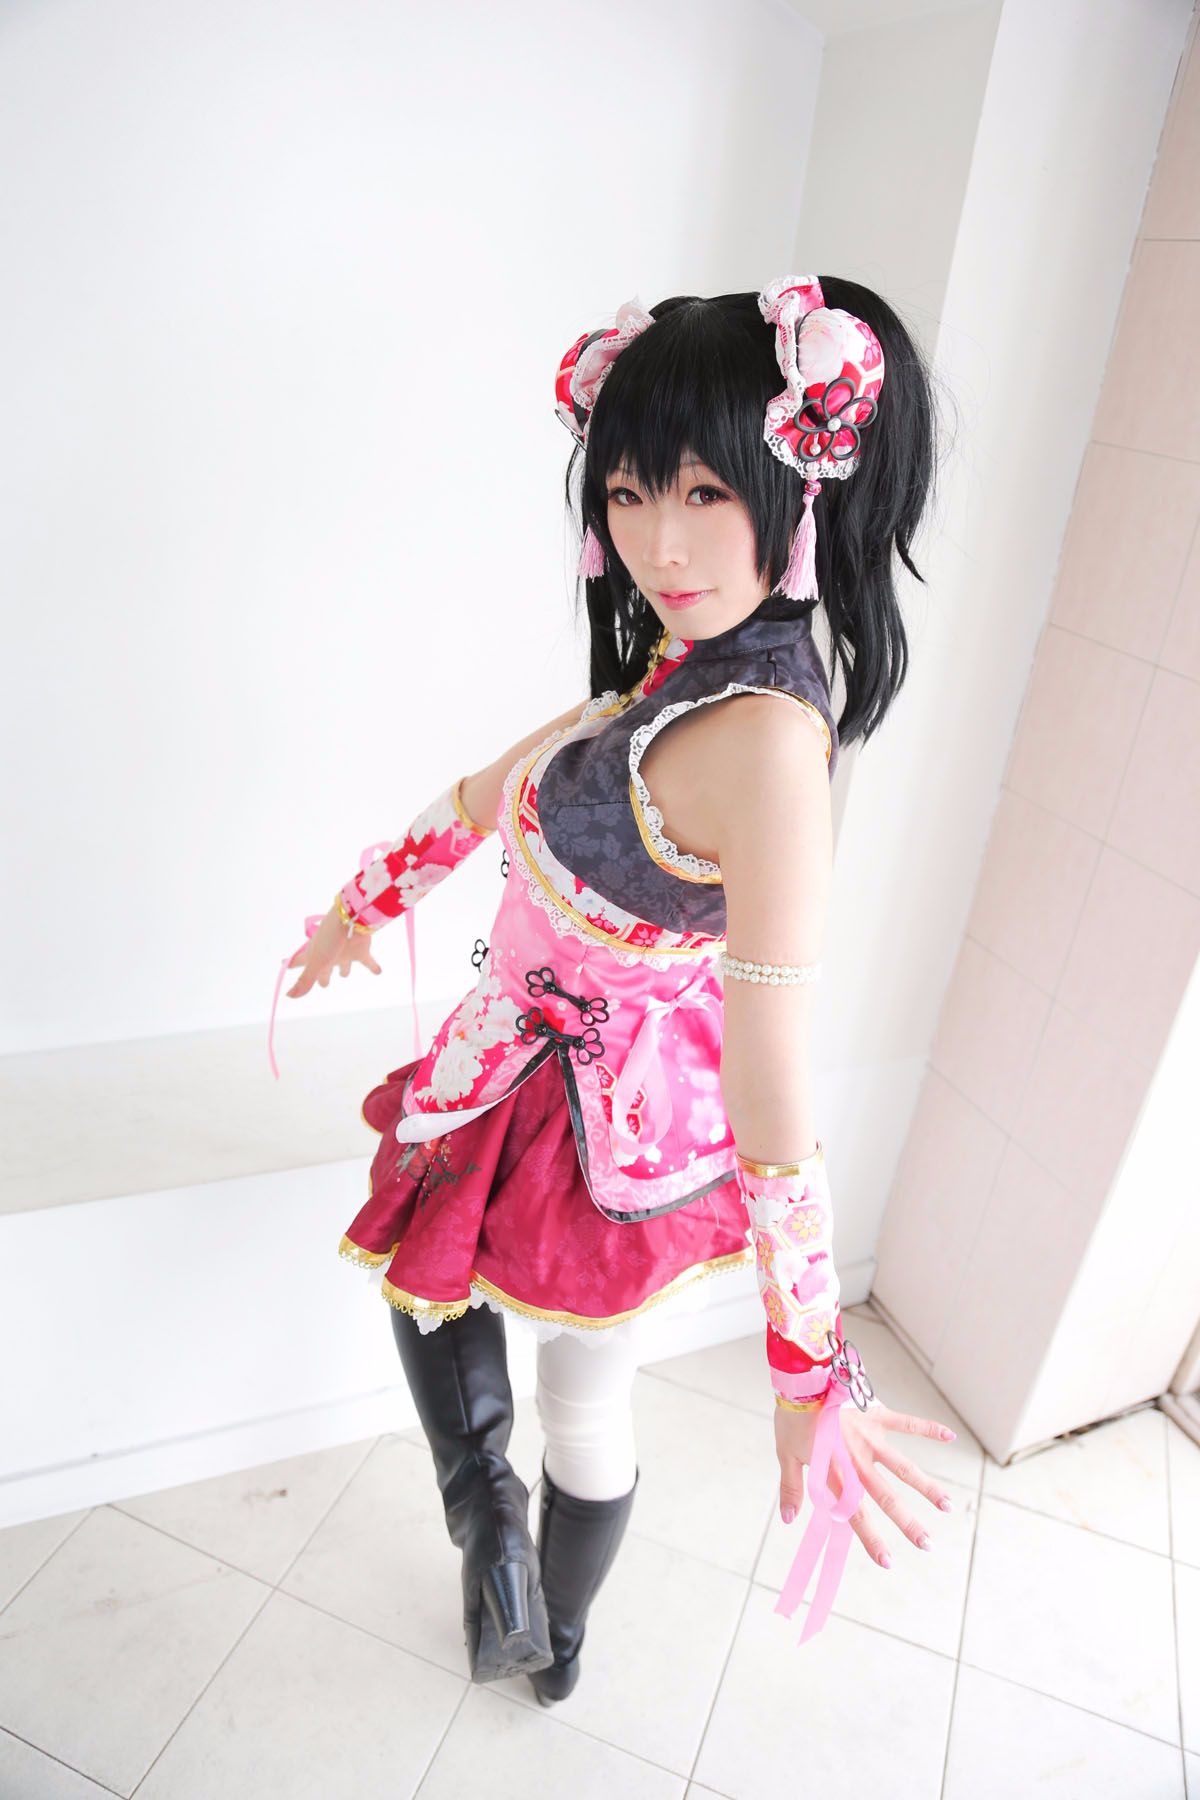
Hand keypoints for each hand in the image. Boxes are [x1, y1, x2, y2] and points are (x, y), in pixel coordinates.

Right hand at [286, 907, 382, 996]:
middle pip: (324, 966)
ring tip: (345, 974)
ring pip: (344, 963)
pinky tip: (378, 972)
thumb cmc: (330, 939)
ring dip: (345, 969)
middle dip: (322, 974)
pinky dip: (373, 966)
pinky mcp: (361, 950)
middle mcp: (329, 953)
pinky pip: (368, 961)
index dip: (293, 964)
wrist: (352, 919)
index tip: (286, 965)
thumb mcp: (316, 962)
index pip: (300, 960)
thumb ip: (305, 980)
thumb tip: (289, 996)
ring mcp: (346, 951)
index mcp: (315, 954)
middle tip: (323, 983)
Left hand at [775, 1397, 955, 1567]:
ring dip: (927, 1487)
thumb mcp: (786, 1454)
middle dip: (908, 1523)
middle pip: (887, 1497)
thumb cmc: (792, 1417)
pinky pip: (907, 1422)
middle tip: (927, 1545)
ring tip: (948, 1506)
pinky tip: (949, 1435)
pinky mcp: (877, 1414)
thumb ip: (792, 1487)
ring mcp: (871, 1436)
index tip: (888, 1562)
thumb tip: (789, 1519)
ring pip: (904, 1467)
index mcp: (836, 1471)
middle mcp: (858, 1458)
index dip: (871, 1539)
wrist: (800, 1378)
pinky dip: (928, 1428)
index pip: (856, 1513)